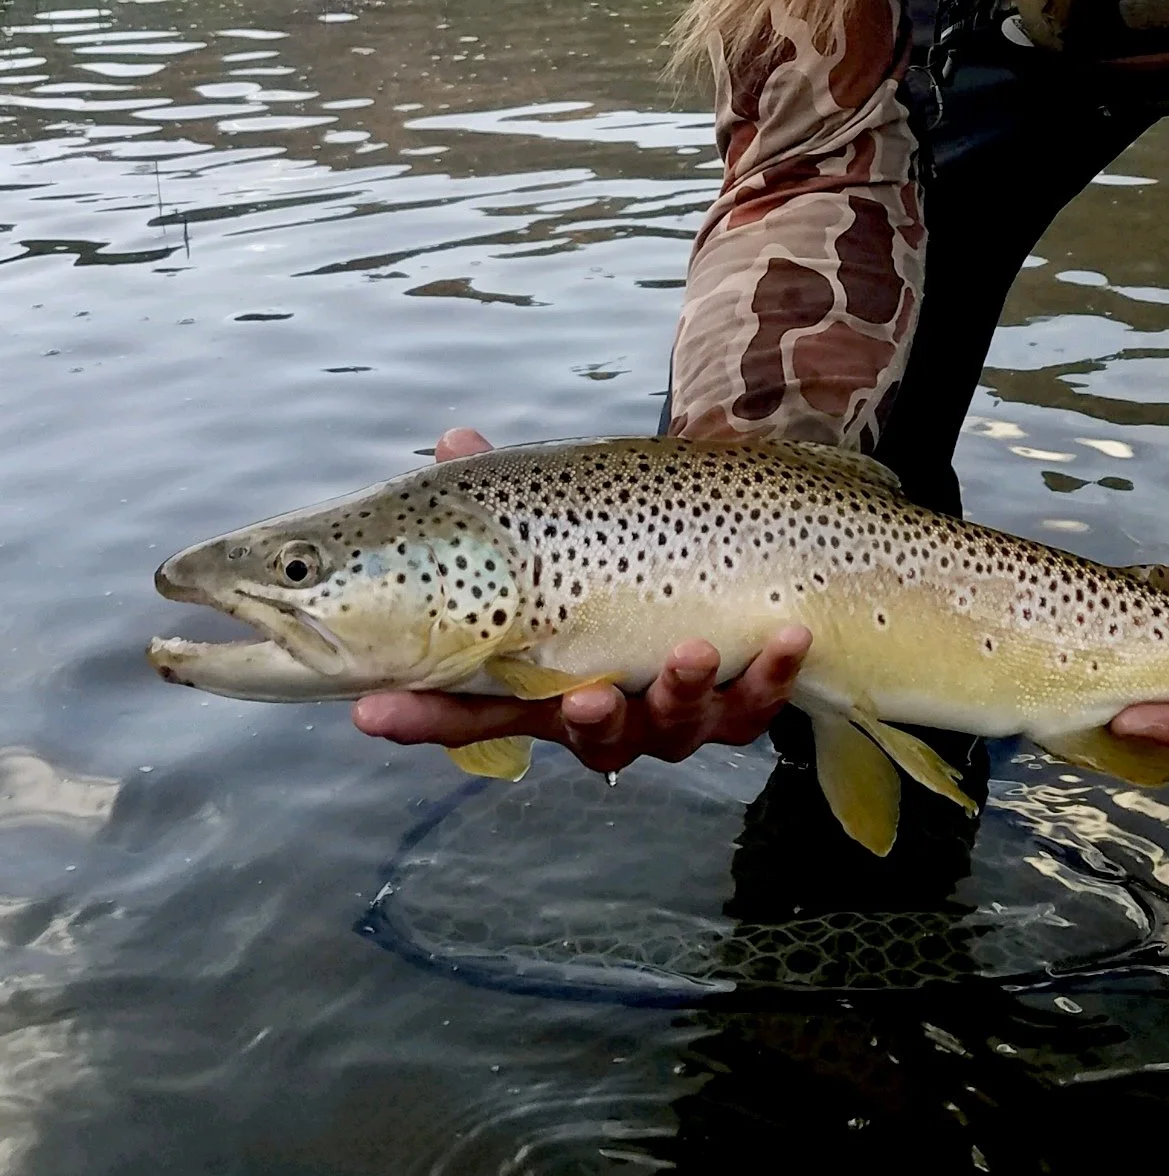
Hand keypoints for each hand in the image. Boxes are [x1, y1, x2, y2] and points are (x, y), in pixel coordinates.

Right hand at [352, 427, 810, 773]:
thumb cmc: (622, 546)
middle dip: (585, 720)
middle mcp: (602, 709)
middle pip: (580, 734)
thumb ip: (510, 490)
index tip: (372, 712)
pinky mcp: (740, 705)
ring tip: (694, 651)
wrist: (730, 554)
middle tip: (588, 698)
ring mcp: (671, 715)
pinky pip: (758, 705)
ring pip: (674, 727)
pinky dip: (774, 674)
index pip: (468, 706)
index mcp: (541, 678)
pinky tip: (789, 636)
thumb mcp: (562, 520)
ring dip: (683, 691)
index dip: (420, 715)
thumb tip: (455, 441)